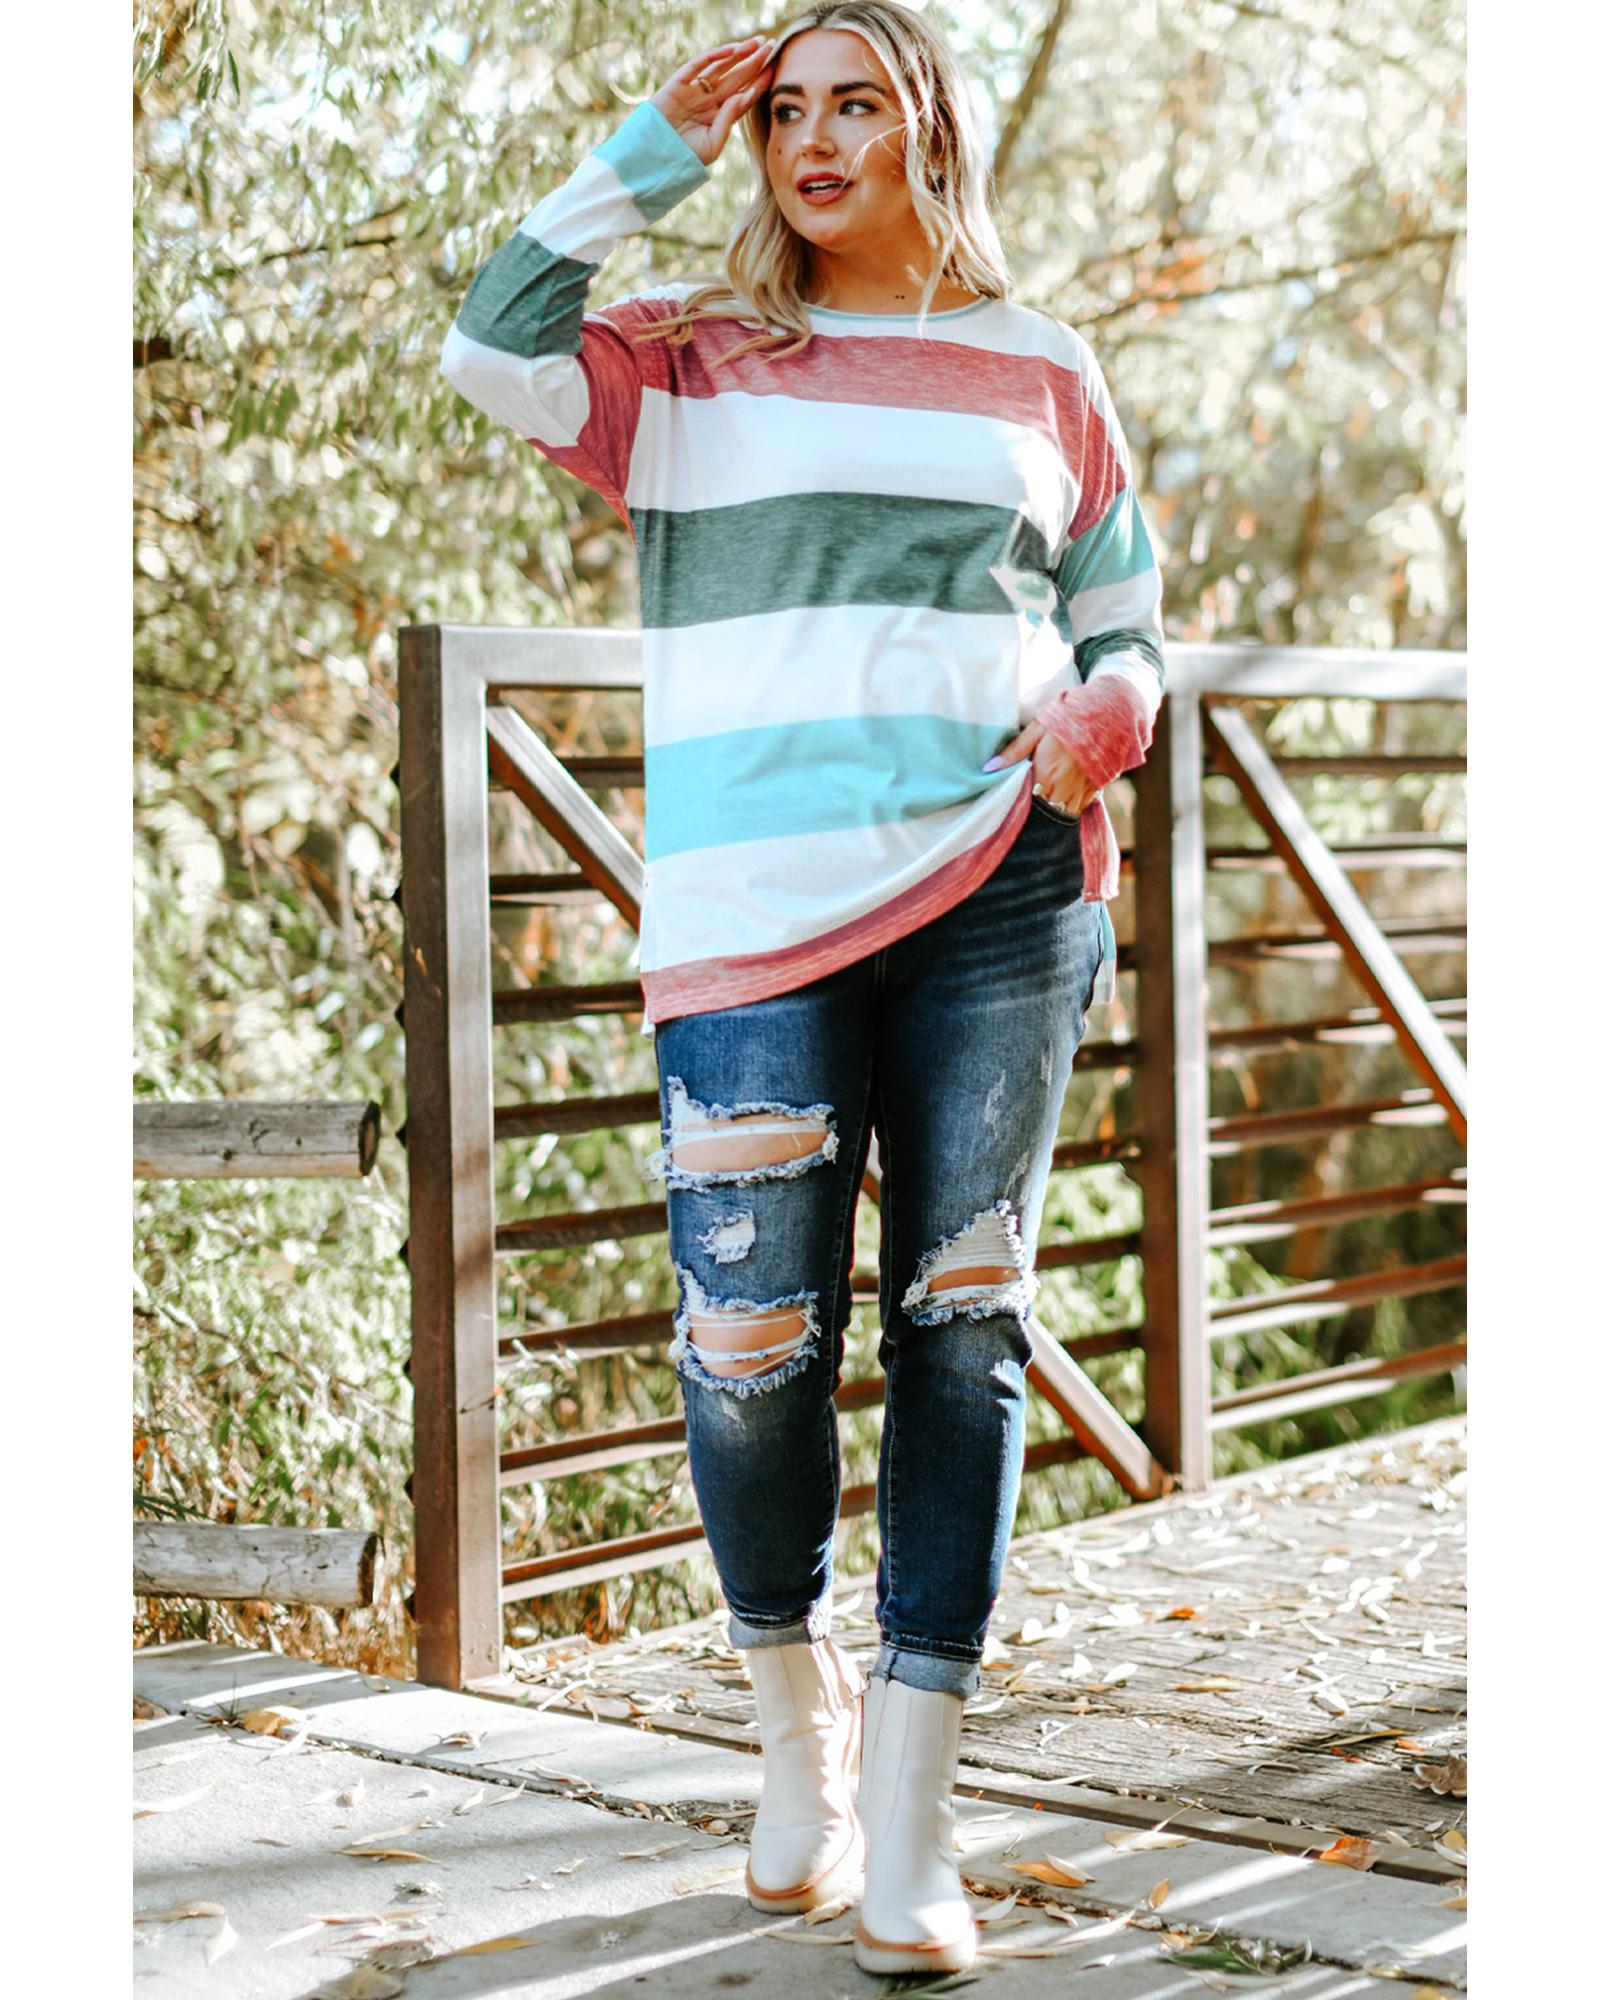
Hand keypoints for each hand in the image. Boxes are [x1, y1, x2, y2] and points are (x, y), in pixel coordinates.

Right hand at [650, 37, 774, 166]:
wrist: (654, 160)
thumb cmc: (684, 158)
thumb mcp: (712, 144)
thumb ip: (728, 121)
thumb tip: (744, 95)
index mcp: (718, 116)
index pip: (743, 95)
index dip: (758, 82)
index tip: (775, 69)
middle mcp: (708, 101)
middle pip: (735, 77)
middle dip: (753, 62)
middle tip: (770, 46)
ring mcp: (693, 90)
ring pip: (720, 67)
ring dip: (738, 54)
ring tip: (756, 43)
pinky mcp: (678, 84)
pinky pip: (697, 65)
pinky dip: (713, 56)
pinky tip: (732, 50)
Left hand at [982, 719, 1098, 815]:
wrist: (1104, 715)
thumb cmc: (1066, 721)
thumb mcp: (1036, 731)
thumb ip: (1013, 751)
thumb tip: (988, 768)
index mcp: (1046, 775)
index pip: (1027, 802)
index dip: (1020, 803)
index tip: (1013, 800)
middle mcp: (1064, 788)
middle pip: (1045, 811)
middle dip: (1036, 809)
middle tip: (1028, 802)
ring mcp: (1081, 791)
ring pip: (1063, 813)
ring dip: (1053, 810)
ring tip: (1044, 803)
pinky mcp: (1094, 788)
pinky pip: (1080, 807)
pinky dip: (1070, 806)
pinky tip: (1062, 799)